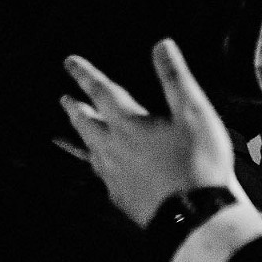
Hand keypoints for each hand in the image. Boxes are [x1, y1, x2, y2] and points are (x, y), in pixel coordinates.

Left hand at [58, 39, 235, 227]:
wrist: (193, 217)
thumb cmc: (197, 163)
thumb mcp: (193, 113)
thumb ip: (174, 78)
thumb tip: (162, 45)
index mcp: (127, 124)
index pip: (100, 92)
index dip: (84, 74)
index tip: (68, 63)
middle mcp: (112, 148)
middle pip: (86, 123)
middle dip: (74, 108)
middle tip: (64, 99)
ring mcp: (113, 174)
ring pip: (88, 150)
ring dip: (79, 136)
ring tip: (70, 133)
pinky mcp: (120, 197)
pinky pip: (100, 176)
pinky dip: (95, 166)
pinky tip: (99, 171)